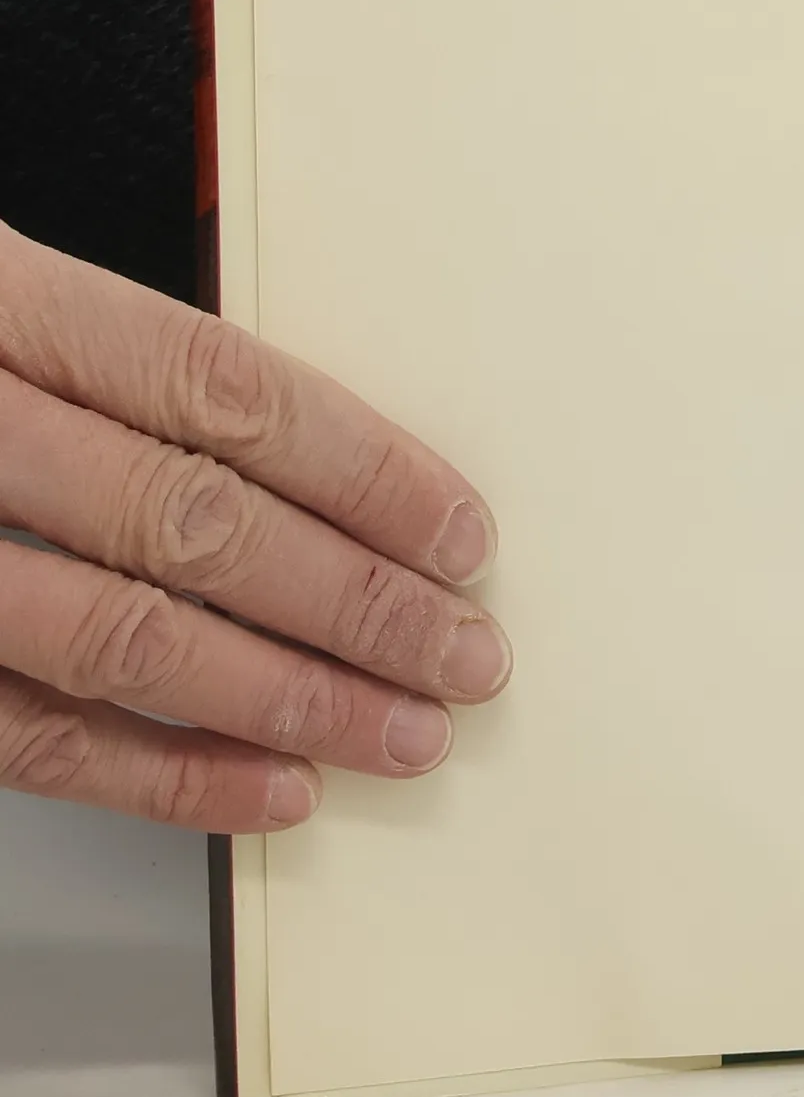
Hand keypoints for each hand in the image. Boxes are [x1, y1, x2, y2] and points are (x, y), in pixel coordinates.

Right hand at [0, 224, 510, 832]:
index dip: (362, 469)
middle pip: (191, 520)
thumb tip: (334, 481)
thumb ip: (122, 377)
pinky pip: (28, 735)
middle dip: (351, 602)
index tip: (461, 536)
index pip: (222, 388)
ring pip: (120, 637)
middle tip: (465, 657)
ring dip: (287, 698)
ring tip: (402, 734)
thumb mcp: (2, 306)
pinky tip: (272, 790)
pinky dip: (163, 774)